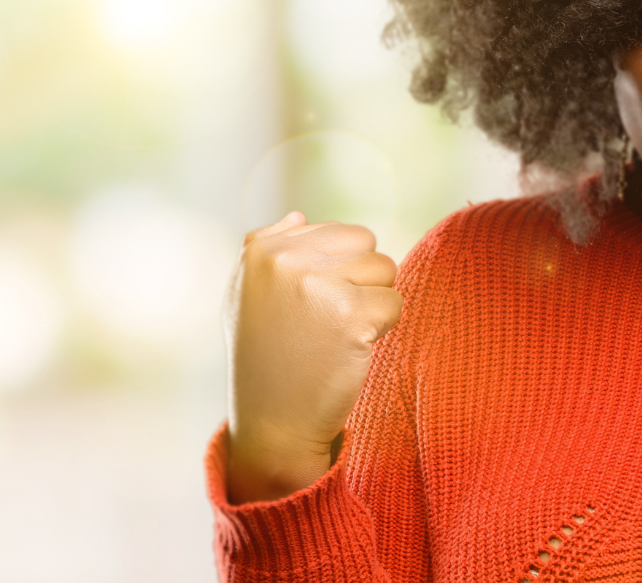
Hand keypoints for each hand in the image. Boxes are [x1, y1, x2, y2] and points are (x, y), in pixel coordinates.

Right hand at [224, 212, 401, 502]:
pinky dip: (383, 330)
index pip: (341, 234)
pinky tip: (350, 351)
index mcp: (262, 249)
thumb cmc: (264, 359)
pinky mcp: (351, 316)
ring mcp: (318, 286)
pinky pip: (395, 304)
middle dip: (362, 282)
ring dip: (374, 304)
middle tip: (329, 323)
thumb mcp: (246, 296)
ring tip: (337, 335)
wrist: (273, 425)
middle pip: (368, 247)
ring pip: (386, 271)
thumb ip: (267, 250)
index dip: (340, 272)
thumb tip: (300, 215)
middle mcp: (285, 260)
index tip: (311, 308)